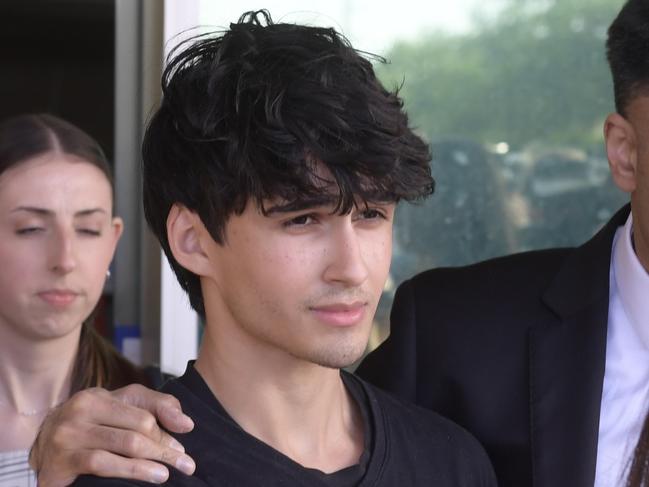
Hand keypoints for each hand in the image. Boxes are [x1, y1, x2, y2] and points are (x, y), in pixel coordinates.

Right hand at [30, 384, 195, 486]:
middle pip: (139, 428)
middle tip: (185, 464)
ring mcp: (69, 433)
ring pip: (126, 445)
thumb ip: (155, 408)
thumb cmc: (89, 431)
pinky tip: (151, 476)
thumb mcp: (119, 412)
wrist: (42, 453)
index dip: (168, 429)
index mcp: (98, 396)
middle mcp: (81, 409)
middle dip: (165, 448)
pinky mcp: (61, 459)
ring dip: (154, 461)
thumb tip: (187, 424)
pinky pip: (104, 463)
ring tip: (170, 473)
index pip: (145, 410)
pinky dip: (132, 471)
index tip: (183, 448)